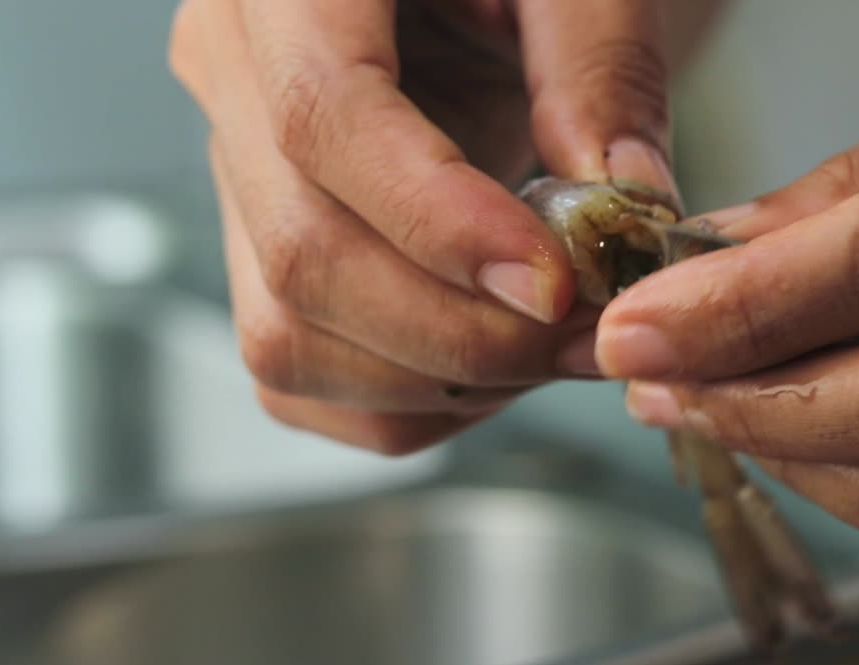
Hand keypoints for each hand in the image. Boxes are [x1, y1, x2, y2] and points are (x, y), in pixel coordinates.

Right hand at [169, 0, 704, 453]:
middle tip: (586, 335)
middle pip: (304, 253)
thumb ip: (601, 63)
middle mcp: (233, 77)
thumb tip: (624, 205)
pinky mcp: (259, 250)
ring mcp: (236, 174)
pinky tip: (492, 369)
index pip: (325, 119)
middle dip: (462, 331)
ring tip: (551, 350)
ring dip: (438, 379)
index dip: (440, 222)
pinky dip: (402, 405)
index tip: (555, 283)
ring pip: (288, 337)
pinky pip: (298, 375)